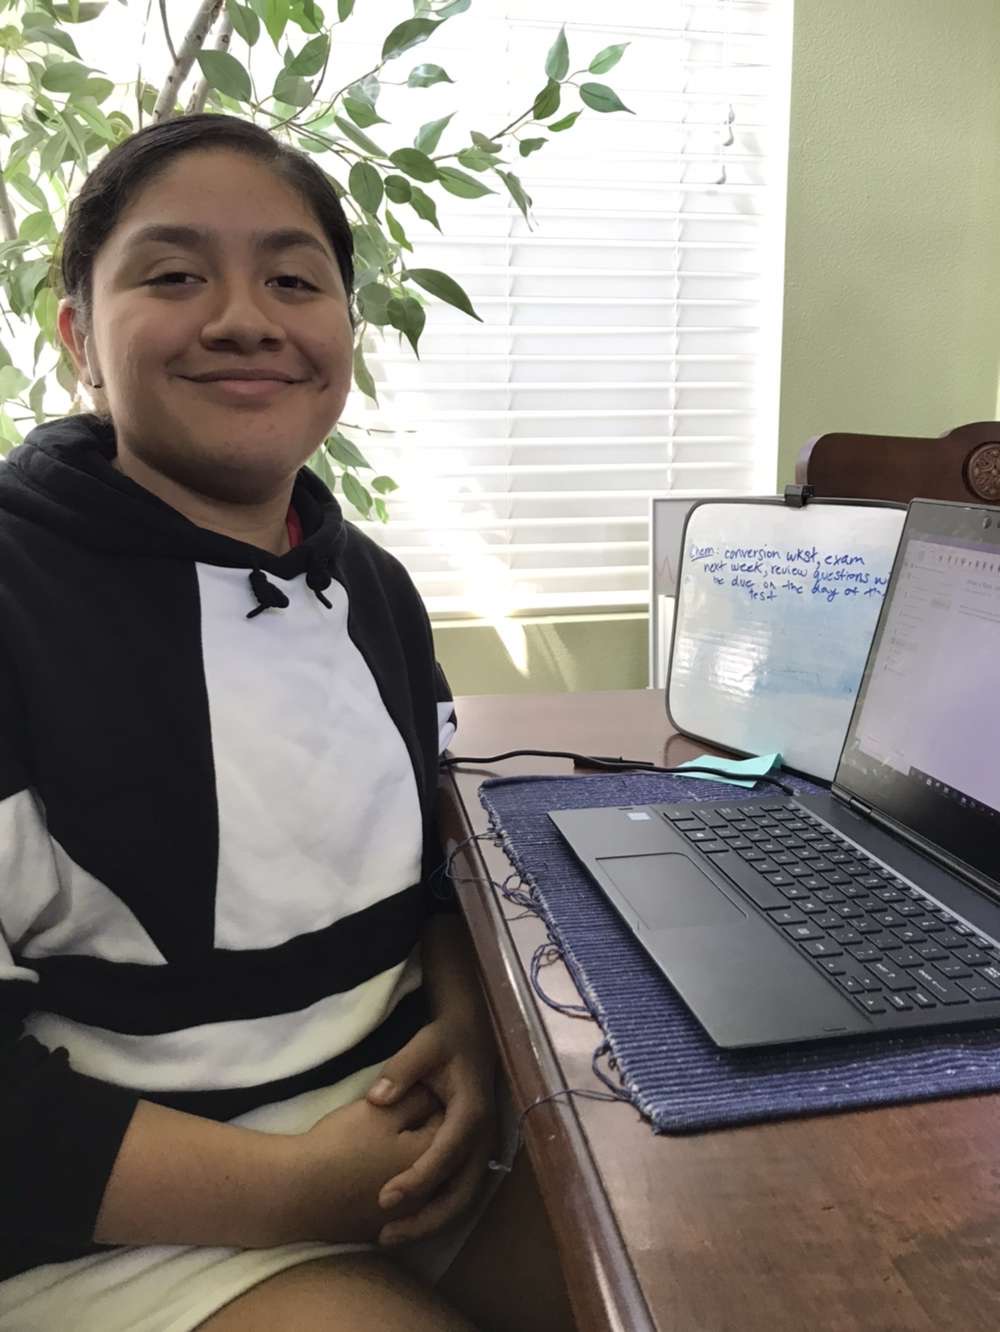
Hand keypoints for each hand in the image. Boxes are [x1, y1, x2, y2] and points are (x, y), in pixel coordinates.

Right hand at [280, 1085, 443, 1244]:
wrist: (297, 1192)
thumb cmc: (342, 1144)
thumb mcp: (382, 1111)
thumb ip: (416, 1099)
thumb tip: (435, 1093)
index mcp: (431, 1159)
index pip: (444, 1120)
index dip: (429, 1101)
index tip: (413, 1092)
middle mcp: (427, 1195)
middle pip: (436, 1155)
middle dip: (425, 1133)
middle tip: (399, 1117)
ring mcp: (403, 1218)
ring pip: (419, 1183)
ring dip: (413, 1164)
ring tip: (388, 1143)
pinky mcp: (379, 1229)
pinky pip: (397, 1207)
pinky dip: (395, 1190)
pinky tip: (375, 1174)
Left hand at [366, 1014, 497, 1246]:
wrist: (472, 1036)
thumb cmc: (445, 1041)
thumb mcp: (424, 1045)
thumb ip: (401, 1069)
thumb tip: (376, 1099)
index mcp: (471, 1111)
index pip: (445, 1154)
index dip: (417, 1179)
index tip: (384, 1197)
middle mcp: (483, 1137)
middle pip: (460, 1193)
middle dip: (425, 1219)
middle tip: (385, 1234)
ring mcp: (483, 1149)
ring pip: (463, 1201)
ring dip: (430, 1224)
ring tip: (390, 1238)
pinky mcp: (475, 1156)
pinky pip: (459, 1193)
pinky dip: (436, 1214)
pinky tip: (406, 1223)